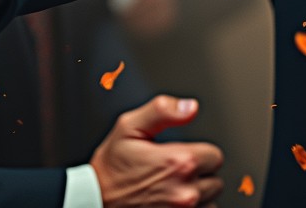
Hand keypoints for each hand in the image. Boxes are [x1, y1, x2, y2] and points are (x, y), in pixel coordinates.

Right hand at [91, 95, 223, 207]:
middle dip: (198, 175)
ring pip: (209, 201)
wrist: (91, 201)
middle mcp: (186, 192)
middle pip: (215, 180)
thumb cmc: (110, 167)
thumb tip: (191, 107)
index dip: (197, 153)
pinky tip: (170, 203)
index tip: (178, 156)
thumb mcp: (129, 127)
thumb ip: (163, 110)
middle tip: (171, 174)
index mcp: (180, 163)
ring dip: (196, 195)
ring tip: (169, 190)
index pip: (215, 156)